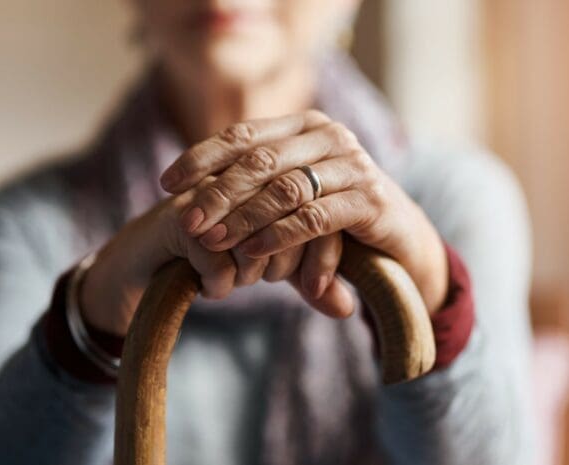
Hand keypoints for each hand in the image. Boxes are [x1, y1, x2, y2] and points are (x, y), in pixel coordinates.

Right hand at [78, 180, 351, 336]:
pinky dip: (221, 283)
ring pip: (257, 240)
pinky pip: (219, 258)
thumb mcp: (275, 268)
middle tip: (263, 281)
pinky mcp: (182, 217)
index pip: (321, 211)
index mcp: (276, 177)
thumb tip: (349, 308)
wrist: (148, 260)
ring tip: (238, 283)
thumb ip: (313, 282)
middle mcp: (247, 177)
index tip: (311, 287)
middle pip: (294, 222)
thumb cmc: (219, 256)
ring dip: (252, 273)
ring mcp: (213, 192)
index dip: (324, 256)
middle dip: (286, 265)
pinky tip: (214, 289)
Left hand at [161, 111, 448, 313]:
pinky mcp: (369, 200)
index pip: (244, 135)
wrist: (400, 240)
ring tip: (212, 241)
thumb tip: (187, 196)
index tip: (167, 183)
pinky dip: (279, 235)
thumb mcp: (292, 196)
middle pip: (260, 161)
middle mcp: (329, 136)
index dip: (201, 157)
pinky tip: (251, 251)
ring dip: (243, 217)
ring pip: (285, 188)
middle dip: (216, 193)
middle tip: (186, 221)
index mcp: (305, 126)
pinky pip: (314, 217)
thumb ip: (254, 188)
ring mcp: (353, 165)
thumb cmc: (335, 217)